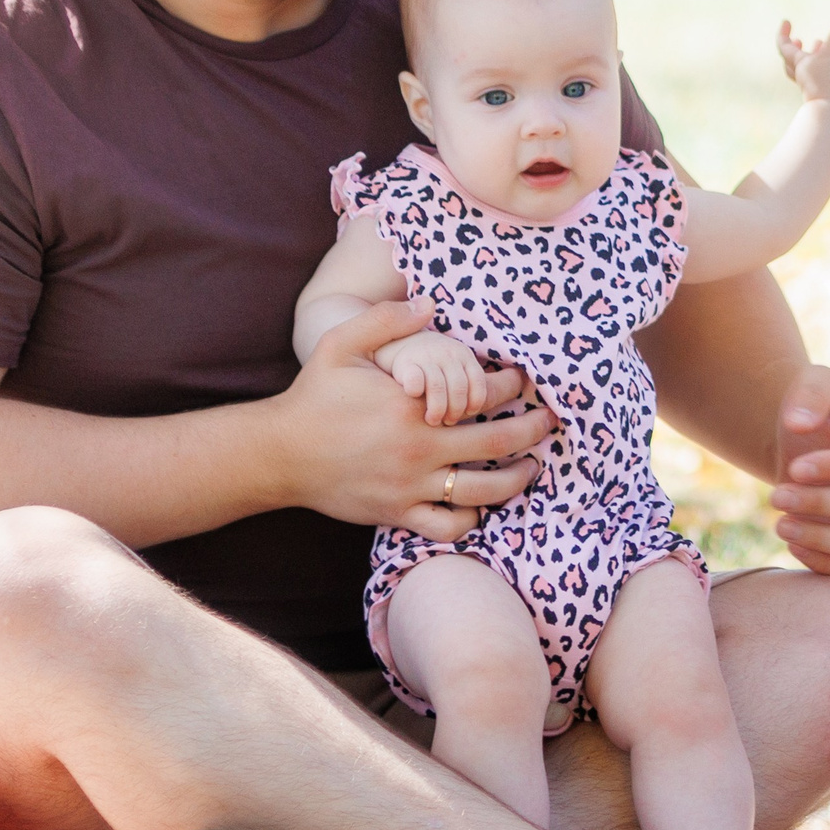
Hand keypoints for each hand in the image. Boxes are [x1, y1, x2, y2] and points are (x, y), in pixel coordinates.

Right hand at [270, 298, 554, 541]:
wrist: (279, 454)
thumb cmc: (313, 397)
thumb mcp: (341, 345)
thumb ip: (385, 319)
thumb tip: (428, 302)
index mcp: (413, 404)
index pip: (483, 392)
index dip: (513, 384)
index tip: (525, 379)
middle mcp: (419, 447)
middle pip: (499, 442)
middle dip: (534, 430)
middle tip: (551, 421)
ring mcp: (411, 484)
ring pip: (484, 490)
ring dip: (517, 479)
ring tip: (532, 467)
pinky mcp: (397, 513)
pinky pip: (448, 526)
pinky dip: (471, 520)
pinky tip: (481, 506)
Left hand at [768, 364, 829, 574]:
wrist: (806, 444)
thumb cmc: (815, 411)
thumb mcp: (813, 385)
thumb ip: (809, 395)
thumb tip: (799, 422)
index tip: (795, 468)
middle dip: (821, 504)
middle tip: (777, 497)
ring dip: (818, 538)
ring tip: (780, 525)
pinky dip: (820, 561)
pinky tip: (792, 542)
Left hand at [778, 18, 829, 113]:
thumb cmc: (827, 82)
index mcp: (802, 65)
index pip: (785, 47)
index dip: (783, 34)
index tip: (786, 21)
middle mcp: (812, 76)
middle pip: (798, 63)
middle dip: (799, 51)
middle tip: (800, 41)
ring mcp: (828, 86)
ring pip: (822, 73)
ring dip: (824, 61)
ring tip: (828, 49)